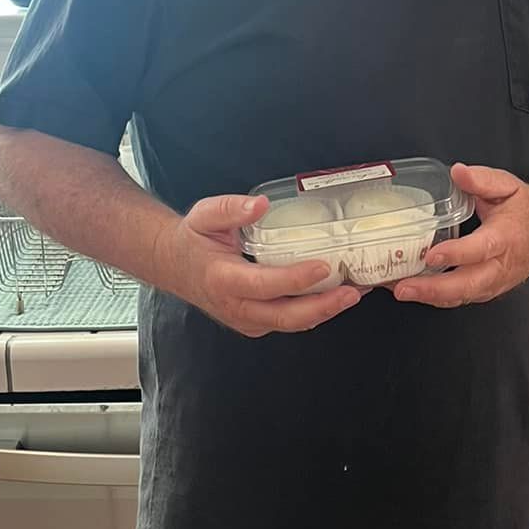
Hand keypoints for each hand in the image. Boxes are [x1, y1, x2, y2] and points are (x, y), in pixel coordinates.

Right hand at [156, 194, 361, 338]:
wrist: (175, 266)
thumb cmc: (193, 239)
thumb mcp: (204, 215)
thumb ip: (231, 208)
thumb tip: (260, 204)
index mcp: (223, 279)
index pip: (265, 284)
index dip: (296, 279)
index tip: (324, 266)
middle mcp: (236, 306)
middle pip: (284, 316)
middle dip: (322, 307)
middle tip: (351, 292)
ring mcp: (246, 320)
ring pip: (290, 324)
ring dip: (324, 312)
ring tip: (353, 294)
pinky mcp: (255, 323)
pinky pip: (288, 322)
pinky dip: (314, 313)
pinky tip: (335, 297)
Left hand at [390, 163, 528, 308]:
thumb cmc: (526, 208)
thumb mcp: (506, 184)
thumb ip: (481, 179)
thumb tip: (458, 172)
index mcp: (506, 236)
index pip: (480, 249)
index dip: (456, 254)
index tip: (432, 255)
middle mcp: (502, 264)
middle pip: (468, 284)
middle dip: (433, 289)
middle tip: (403, 286)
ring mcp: (497, 281)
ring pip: (464, 296)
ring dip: (431, 297)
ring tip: (402, 290)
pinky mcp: (490, 289)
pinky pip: (463, 298)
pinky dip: (438, 299)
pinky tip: (417, 292)